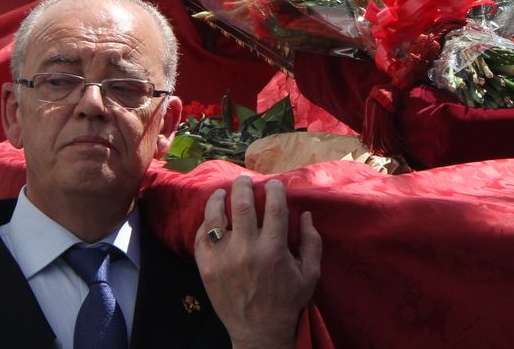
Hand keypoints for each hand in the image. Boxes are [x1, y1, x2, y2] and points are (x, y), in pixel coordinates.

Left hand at [194, 176, 320, 348]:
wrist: (258, 332)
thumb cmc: (287, 301)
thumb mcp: (310, 275)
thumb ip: (312, 242)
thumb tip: (306, 214)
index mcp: (274, 250)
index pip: (274, 206)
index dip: (274, 189)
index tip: (274, 184)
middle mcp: (247, 250)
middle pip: (242, 203)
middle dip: (244, 185)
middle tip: (245, 180)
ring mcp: (223, 258)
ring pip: (215, 216)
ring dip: (218, 198)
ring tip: (222, 192)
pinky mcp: (206, 267)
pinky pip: (201, 236)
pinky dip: (206, 223)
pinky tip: (212, 218)